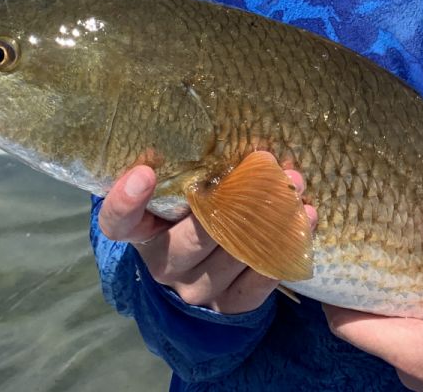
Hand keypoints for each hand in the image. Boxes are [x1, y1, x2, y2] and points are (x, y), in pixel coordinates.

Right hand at [99, 163, 317, 313]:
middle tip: (268, 166)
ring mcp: (196, 288)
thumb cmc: (193, 204)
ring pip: (233, 258)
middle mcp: (163, 263)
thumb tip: (223, 116)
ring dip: (271, 219)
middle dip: (236, 200)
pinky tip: (304, 221)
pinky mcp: (228, 306)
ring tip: (295, 186)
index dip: (125, 201)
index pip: (119, 222)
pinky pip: (256, 286)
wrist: (203, 264)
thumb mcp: (182, 184)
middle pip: (193, 238)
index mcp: (142, 230)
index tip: (144, 172)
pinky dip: (283, 252)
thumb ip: (190, 163)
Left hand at [325, 203, 422, 390]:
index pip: (344, 324)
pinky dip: (417, 312)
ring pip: (394, 329)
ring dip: (394, 300)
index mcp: (404, 348)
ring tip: (400, 260)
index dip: (332, 294)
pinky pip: (417, 335)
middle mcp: (406, 362)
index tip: (335, 261)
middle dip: (366, 288)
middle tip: (370, 249)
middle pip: (367, 322)